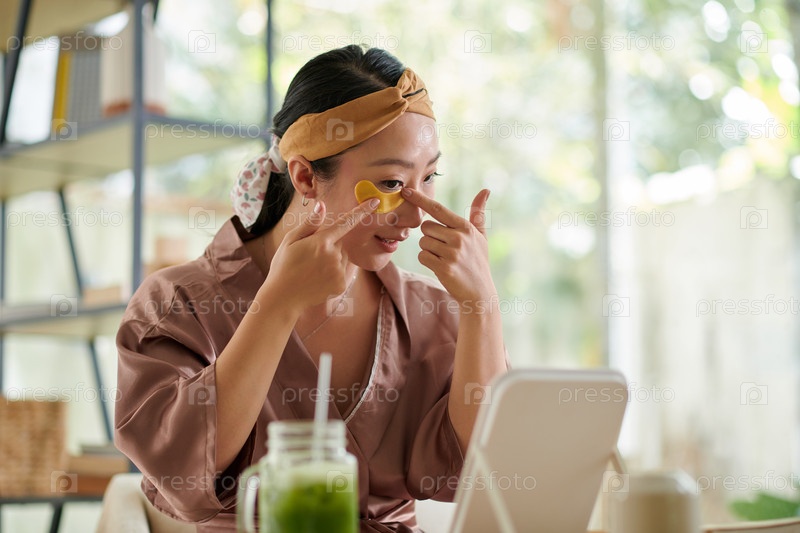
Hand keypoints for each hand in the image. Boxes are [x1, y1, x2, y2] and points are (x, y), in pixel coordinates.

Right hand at [264, 198, 378, 314]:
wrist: (283, 297)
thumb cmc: (284, 265)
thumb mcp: (291, 240)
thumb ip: (310, 223)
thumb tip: (322, 206)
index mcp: (321, 242)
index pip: (346, 222)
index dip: (361, 211)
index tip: (375, 201)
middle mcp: (334, 256)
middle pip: (340, 242)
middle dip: (329, 244)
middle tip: (310, 255)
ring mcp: (339, 272)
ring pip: (343, 256)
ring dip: (333, 258)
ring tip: (313, 268)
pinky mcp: (341, 284)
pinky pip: (343, 271)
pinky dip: (334, 272)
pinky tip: (318, 277)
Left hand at [401, 187, 496, 305]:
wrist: (479, 291)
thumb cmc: (478, 261)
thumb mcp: (481, 236)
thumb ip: (478, 213)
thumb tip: (485, 190)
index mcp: (466, 227)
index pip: (438, 209)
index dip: (421, 199)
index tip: (407, 191)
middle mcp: (459, 238)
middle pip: (425, 227)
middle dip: (429, 236)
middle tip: (443, 248)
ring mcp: (452, 253)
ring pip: (423, 242)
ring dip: (428, 250)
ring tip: (444, 258)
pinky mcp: (444, 268)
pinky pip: (422, 256)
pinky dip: (427, 261)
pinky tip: (440, 266)